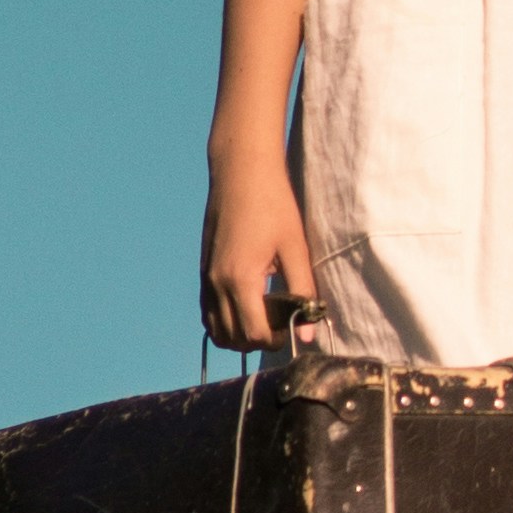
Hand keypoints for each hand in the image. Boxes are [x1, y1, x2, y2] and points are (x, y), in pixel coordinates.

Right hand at [199, 147, 320, 356]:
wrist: (241, 171)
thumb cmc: (273, 203)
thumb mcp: (295, 248)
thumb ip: (303, 292)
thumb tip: (309, 333)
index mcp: (240, 278)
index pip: (254, 334)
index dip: (276, 340)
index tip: (294, 328)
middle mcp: (217, 283)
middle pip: (233, 339)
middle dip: (258, 341)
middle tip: (282, 325)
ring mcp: (206, 277)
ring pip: (215, 330)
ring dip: (239, 335)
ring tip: (265, 318)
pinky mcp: (203, 270)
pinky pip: (208, 312)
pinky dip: (224, 321)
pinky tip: (248, 306)